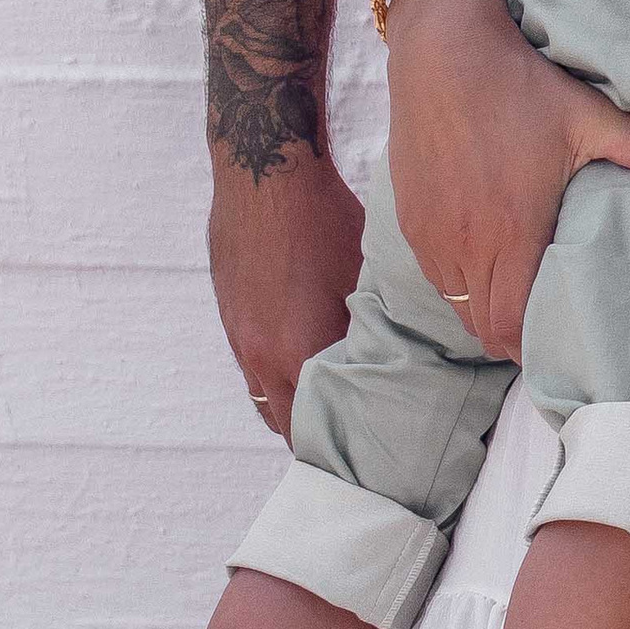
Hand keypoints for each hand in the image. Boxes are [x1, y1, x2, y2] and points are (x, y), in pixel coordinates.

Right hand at [208, 152, 364, 435]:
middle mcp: (259, 355)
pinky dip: (275, 373)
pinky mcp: (228, 316)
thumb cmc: (323, 218)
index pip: (316, 430)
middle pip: (286, 426)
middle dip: (318, 436)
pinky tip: (304, 356)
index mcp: (296, 352)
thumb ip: (371, 331)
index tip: (372, 457)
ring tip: (332, 404)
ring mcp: (238, 337)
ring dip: (293, 405)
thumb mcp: (362, 278)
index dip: (344, 448)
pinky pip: (251, 365)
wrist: (263, 172)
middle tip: (356, 438)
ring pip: (265, 397)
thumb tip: (401, 361)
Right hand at [386, 0, 629, 360]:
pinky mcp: (409, 218)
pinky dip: (463, 284)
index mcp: (509, 232)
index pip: (513, 325)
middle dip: (519, 339)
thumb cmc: (522, 84)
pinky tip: (490, 261)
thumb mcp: (593, 116)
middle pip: (484, 327)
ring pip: (457, 306)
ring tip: (524, 298)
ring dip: (488, 311)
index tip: (567, 343)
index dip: (538, 347)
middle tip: (554, 328)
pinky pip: (435, 276)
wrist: (443, 48)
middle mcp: (462, 244)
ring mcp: (429, 234)